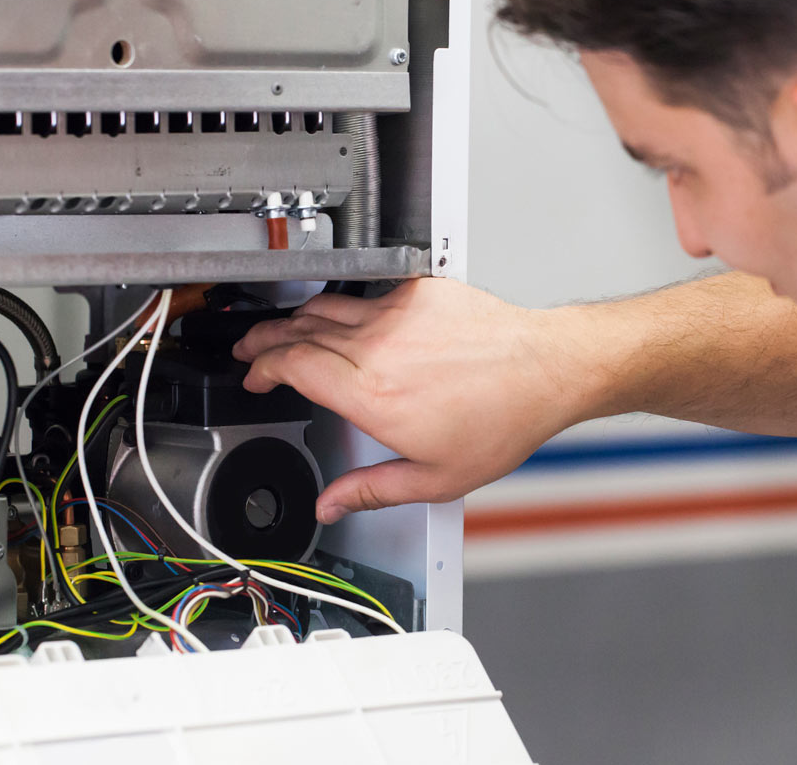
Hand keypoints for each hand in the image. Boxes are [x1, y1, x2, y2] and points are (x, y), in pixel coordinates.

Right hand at [233, 279, 586, 523]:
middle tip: (251, 350)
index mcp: (371, 393)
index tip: (254, 376)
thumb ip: (372, 490)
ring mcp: (398, 314)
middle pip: (299, 331)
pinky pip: (365, 294)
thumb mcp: (435, 478)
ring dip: (296, 318)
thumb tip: (332, 505)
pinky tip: (339, 315)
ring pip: (326, 307)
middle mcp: (378, 347)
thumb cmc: (502, 419)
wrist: (545, 370)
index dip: (263, 368)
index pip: (292, 365)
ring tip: (283, 331)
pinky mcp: (418, 292)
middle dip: (265, 340)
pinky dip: (343, 305)